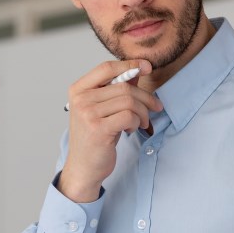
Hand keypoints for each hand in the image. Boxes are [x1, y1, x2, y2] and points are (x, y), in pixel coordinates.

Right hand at [60, 60, 162, 202]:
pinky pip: (129, 116)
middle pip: (124, 86)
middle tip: (155, 107)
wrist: (84, 167)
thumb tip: (137, 70)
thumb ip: (117, 89)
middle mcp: (81, 99)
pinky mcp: (98, 129)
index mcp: (78, 90)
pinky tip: (130, 130)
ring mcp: (87, 114)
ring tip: (140, 123)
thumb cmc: (94, 137)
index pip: (106, 68)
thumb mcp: (103, 109)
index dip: (129, 64)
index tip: (147, 67)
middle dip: (145, 97)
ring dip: (143, 113)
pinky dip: (136, 123)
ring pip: (129, 101)